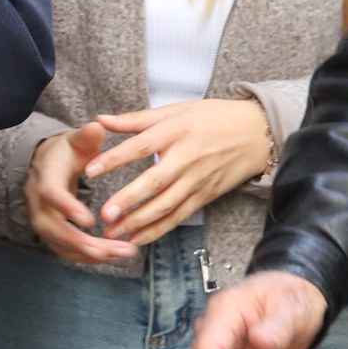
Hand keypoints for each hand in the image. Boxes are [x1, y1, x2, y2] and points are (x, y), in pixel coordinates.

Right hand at [22, 122, 129, 266]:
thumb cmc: (66, 152)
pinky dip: (87, 257)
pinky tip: (113, 257)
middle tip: (114, 249)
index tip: (89, 220)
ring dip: (90, 254)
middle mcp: (38, 202)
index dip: (67, 208)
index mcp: (45, 177)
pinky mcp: (51, 232)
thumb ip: (86, 136)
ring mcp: (42, 219)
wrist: (46, 164)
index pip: (50, 194)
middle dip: (82, 242)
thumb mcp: (75, 141)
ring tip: (122, 253)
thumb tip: (97, 126)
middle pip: (53, 228)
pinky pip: (65, 250)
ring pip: (60, 243)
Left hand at [77, 99, 273, 246]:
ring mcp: (198, 179)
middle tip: (104, 214)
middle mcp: (187, 158)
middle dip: (128, 200)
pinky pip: (180, 216)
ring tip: (113, 233)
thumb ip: (137, 118)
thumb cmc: (213, 117)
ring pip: (166, 205)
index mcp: (176, 132)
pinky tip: (138, 238)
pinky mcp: (206, 195)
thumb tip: (100, 119)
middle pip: (154, 182)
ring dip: (139, 222)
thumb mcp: (176, 110)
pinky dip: (159, 229)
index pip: (141, 146)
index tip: (89, 170)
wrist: (258, 133)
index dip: (115, 159)